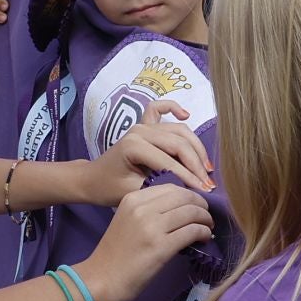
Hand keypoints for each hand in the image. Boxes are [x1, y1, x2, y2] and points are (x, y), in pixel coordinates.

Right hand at [78, 183, 212, 300]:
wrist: (101, 278)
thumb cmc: (116, 252)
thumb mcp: (128, 220)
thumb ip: (149, 209)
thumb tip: (183, 207)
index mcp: (133, 198)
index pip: (171, 187)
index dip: (189, 194)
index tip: (196, 205)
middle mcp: (143, 208)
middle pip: (185, 196)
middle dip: (201, 205)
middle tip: (206, 216)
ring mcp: (152, 227)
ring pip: (192, 212)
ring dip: (205, 219)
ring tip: (207, 228)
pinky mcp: (161, 246)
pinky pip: (193, 231)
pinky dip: (203, 233)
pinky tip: (204, 239)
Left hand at [85, 101, 212, 204]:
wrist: (91, 179)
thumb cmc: (109, 188)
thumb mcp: (134, 193)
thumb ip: (160, 187)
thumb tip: (188, 189)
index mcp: (134, 146)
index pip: (170, 162)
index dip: (190, 177)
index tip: (205, 192)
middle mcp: (140, 131)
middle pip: (179, 144)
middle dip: (197, 164)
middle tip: (209, 183)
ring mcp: (142, 125)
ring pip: (178, 131)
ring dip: (195, 147)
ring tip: (207, 168)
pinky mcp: (144, 125)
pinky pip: (159, 109)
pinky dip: (173, 107)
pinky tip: (186, 114)